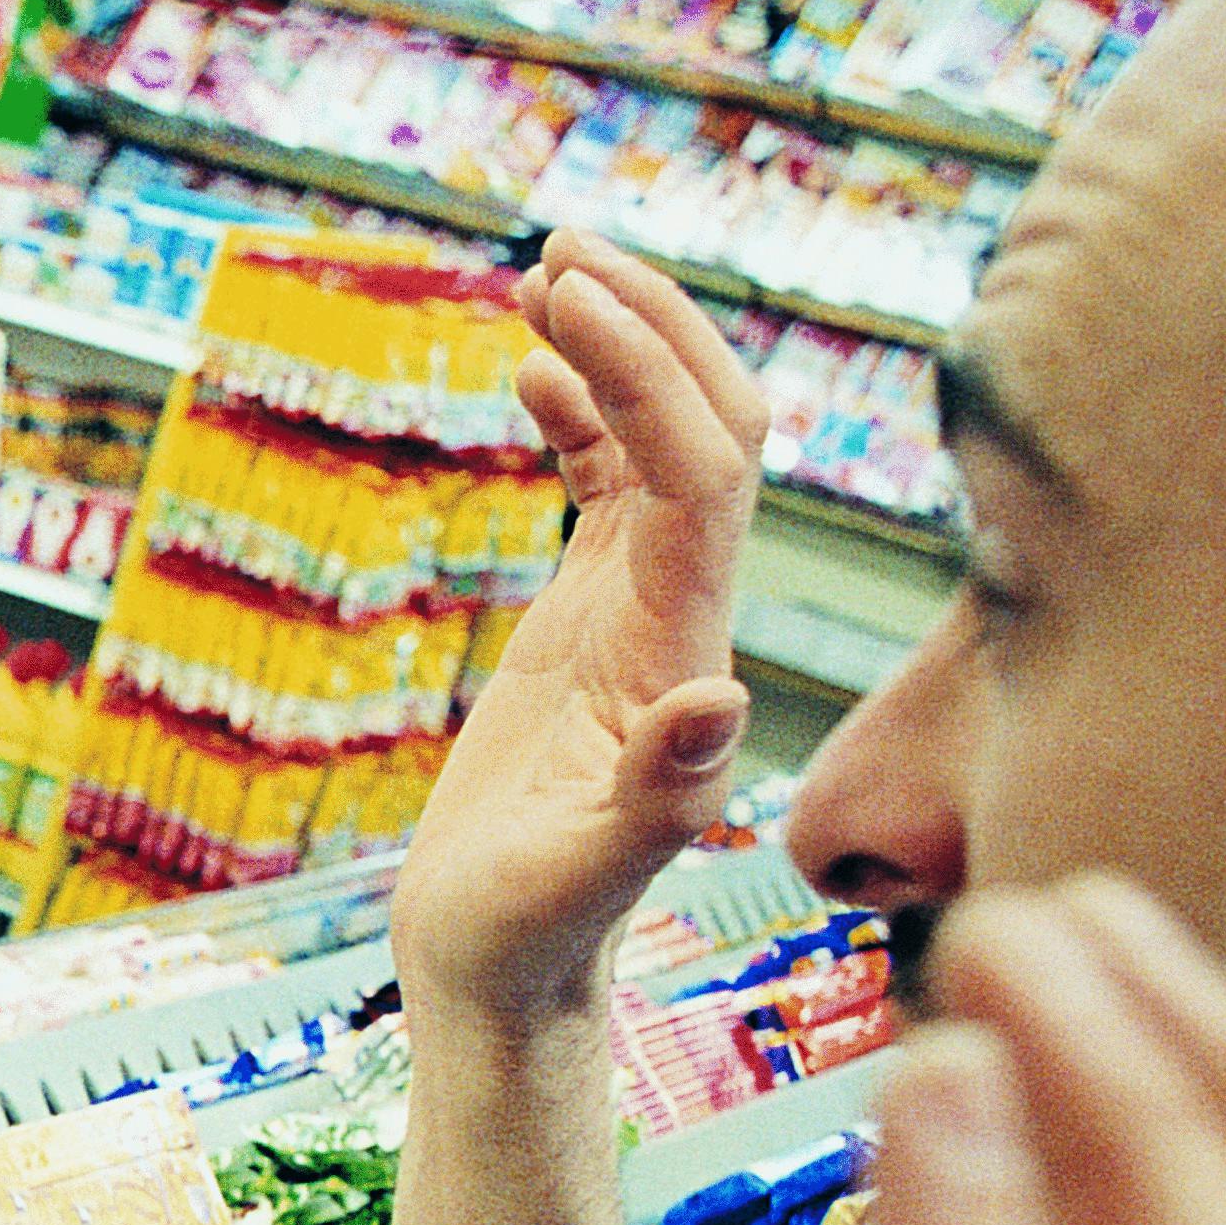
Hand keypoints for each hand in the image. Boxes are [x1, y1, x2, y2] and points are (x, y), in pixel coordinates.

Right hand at [393, 233, 769, 1029]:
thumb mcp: (579, 878)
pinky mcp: (595, 619)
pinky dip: (578, 408)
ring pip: (665, 437)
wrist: (507, 976)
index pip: (701, 476)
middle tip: (566, 248)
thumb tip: (717, 698)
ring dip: (621, 344)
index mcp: (686, 658)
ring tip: (548, 265)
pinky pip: (608, 482)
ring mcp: (643, 610)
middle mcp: (686, 616)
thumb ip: (654, 796)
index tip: (564, 305)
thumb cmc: (528, 941)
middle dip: (655, 326)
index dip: (648, 378)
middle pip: (712, 425)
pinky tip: (525, 363)